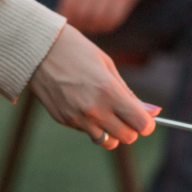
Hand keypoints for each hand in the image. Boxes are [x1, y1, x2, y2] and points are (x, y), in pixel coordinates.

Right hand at [28, 24, 154, 148]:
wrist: (38, 49)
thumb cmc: (76, 51)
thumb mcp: (108, 66)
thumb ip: (129, 93)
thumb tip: (153, 112)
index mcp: (108, 92)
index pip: (140, 124)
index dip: (147, 123)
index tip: (145, 117)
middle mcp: (93, 109)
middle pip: (127, 138)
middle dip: (132, 128)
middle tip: (127, 114)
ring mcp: (77, 118)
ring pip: (107, 141)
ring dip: (112, 131)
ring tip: (106, 112)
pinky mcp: (63, 120)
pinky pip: (87, 132)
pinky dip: (92, 124)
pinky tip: (84, 104)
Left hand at [56, 0, 141, 34]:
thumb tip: (62, 20)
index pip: (69, 4)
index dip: (69, 18)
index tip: (72, 24)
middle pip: (83, 13)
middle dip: (82, 25)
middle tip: (83, 28)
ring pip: (99, 18)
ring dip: (95, 27)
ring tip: (93, 28)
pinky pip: (114, 18)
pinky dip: (107, 26)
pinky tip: (104, 25)